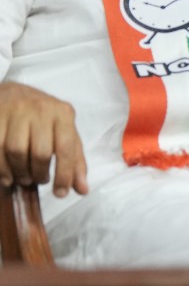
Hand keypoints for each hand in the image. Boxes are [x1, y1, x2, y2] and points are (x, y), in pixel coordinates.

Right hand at [0, 82, 87, 196]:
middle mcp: (41, 109)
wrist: (13, 92)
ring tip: (22, 178)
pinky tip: (6, 174)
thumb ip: (74, 160)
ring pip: (16, 151)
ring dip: (18, 173)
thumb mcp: (65, 132)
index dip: (65, 175)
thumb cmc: (43, 118)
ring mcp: (16, 111)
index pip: (66, 148)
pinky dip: (1, 168)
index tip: (61, 193)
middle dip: (39, 174)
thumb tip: (82, 189)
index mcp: (63, 113)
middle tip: (37, 180)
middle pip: (40, 152)